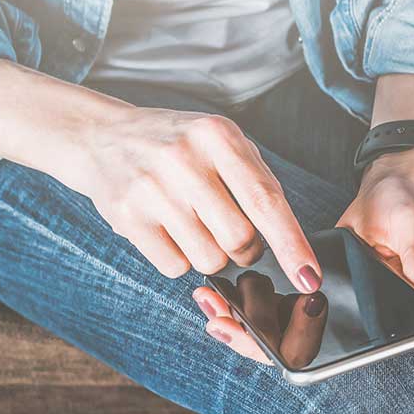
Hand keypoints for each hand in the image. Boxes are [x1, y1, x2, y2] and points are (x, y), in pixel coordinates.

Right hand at [0, 60, 319, 287]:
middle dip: (248, 251)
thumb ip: (258, 182)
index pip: (266, 200)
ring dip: (214, 256)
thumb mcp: (223, 143)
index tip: (310, 277)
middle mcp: (184, 159)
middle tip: (238, 237)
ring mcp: (151, 188)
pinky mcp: (125, 216)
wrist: (103, 137)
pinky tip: (169, 230)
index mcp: (219, 136)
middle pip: (240, 239)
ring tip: (198, 226)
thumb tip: (292, 245)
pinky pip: (174, 266)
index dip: (292, 245)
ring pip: (209, 259)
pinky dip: (181, 259)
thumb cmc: (181, 146)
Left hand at [191, 146, 413, 361]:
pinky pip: (269, 300)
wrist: (391, 188)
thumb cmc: (407, 211)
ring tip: (209, 302)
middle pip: (290, 345)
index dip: (291, 352)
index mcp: (371, 318)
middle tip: (219, 320)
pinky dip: (242, 298)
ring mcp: (317, 302)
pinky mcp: (300, 282)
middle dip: (251, 337)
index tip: (260, 342)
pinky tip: (216, 288)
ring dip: (240, 320)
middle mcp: (340, 318)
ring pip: (274, 327)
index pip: (330, 351)